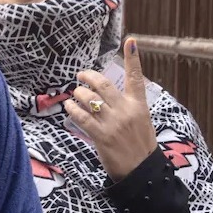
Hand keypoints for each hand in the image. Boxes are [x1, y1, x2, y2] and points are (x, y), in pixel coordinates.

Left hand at [65, 37, 157, 180]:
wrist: (142, 172)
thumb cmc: (139, 145)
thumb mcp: (141, 121)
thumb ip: (127, 106)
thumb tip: (107, 94)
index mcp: (138, 105)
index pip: (136, 77)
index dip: (134, 58)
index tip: (131, 41)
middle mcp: (126, 110)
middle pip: (103, 84)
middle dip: (88, 76)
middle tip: (80, 75)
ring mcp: (114, 123)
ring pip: (89, 98)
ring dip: (78, 94)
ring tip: (75, 95)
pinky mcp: (102, 136)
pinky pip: (82, 117)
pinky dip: (73, 110)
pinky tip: (69, 108)